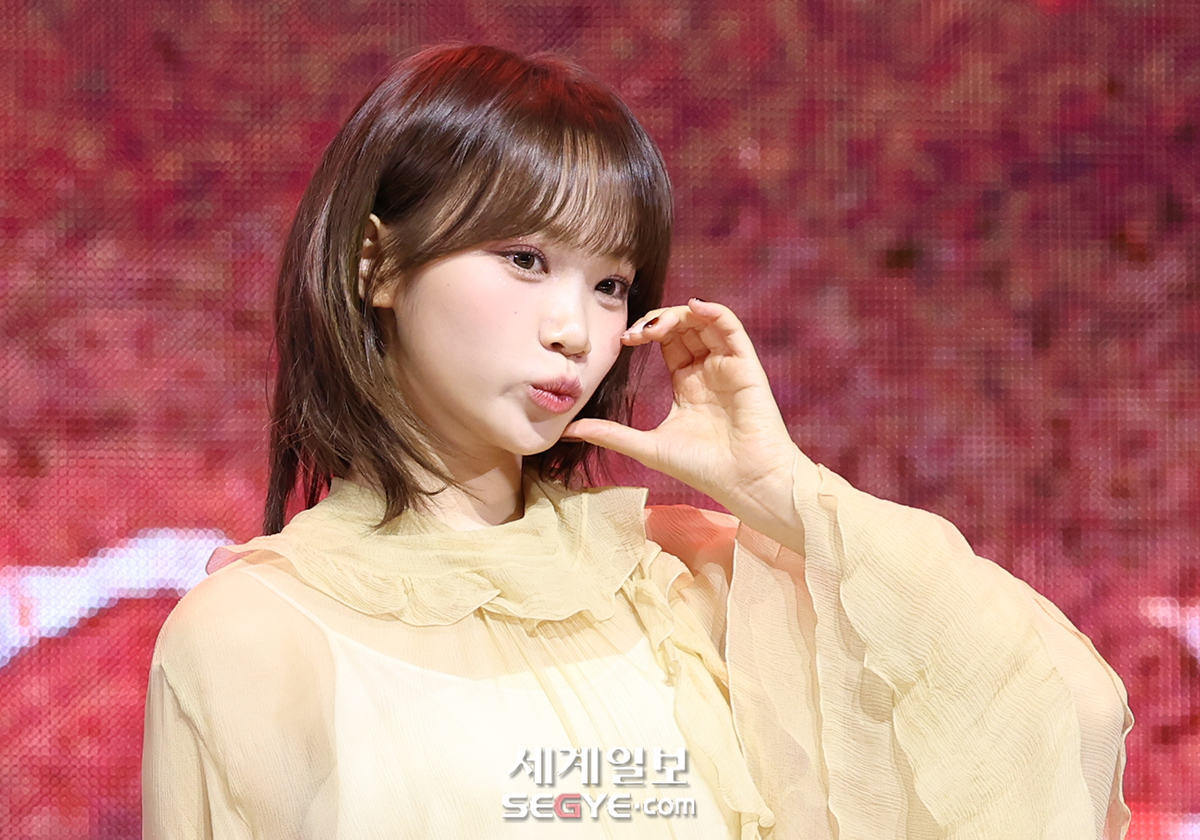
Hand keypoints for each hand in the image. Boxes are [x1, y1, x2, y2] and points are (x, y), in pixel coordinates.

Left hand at [564, 298, 802, 536]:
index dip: (644, 332)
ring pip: (704, 321)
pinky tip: (693, 307)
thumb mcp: (647, 446)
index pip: (666, 342)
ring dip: (677, 315)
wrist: (744, 482)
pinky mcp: (746, 365)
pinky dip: (714, 311)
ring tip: (655, 327)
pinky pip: (731, 327)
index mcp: (688, 384)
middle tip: (635, 334)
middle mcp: (708, 370)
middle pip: (682, 326)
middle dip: (656, 321)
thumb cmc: (703, 468)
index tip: (624, 341)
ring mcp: (727, 365)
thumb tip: (569, 429)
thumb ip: (610, 434)